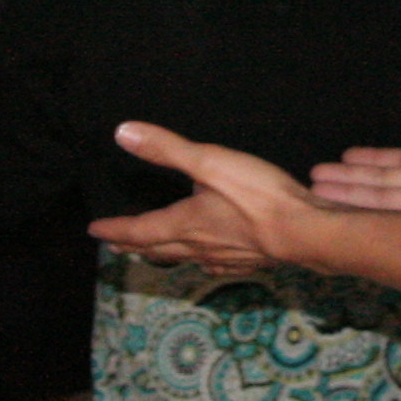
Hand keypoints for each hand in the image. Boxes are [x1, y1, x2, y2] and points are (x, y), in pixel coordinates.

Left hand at [90, 122, 317, 274]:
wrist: (305, 231)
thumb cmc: (258, 196)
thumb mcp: (209, 162)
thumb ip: (166, 149)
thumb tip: (123, 134)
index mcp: (184, 223)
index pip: (140, 230)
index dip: (115, 229)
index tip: (96, 231)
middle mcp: (199, 245)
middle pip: (159, 249)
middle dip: (135, 246)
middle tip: (117, 247)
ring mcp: (226, 257)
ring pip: (185, 259)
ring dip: (164, 255)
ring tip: (154, 254)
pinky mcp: (251, 261)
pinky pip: (217, 266)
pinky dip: (204, 264)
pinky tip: (210, 264)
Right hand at [313, 48, 400, 209]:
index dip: (374, 159)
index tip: (347, 154)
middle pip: (382, 181)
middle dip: (349, 178)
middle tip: (316, 174)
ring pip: (379, 198)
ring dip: (347, 192)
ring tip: (315, 188)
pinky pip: (391, 216)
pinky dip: (363, 211)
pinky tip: (337, 207)